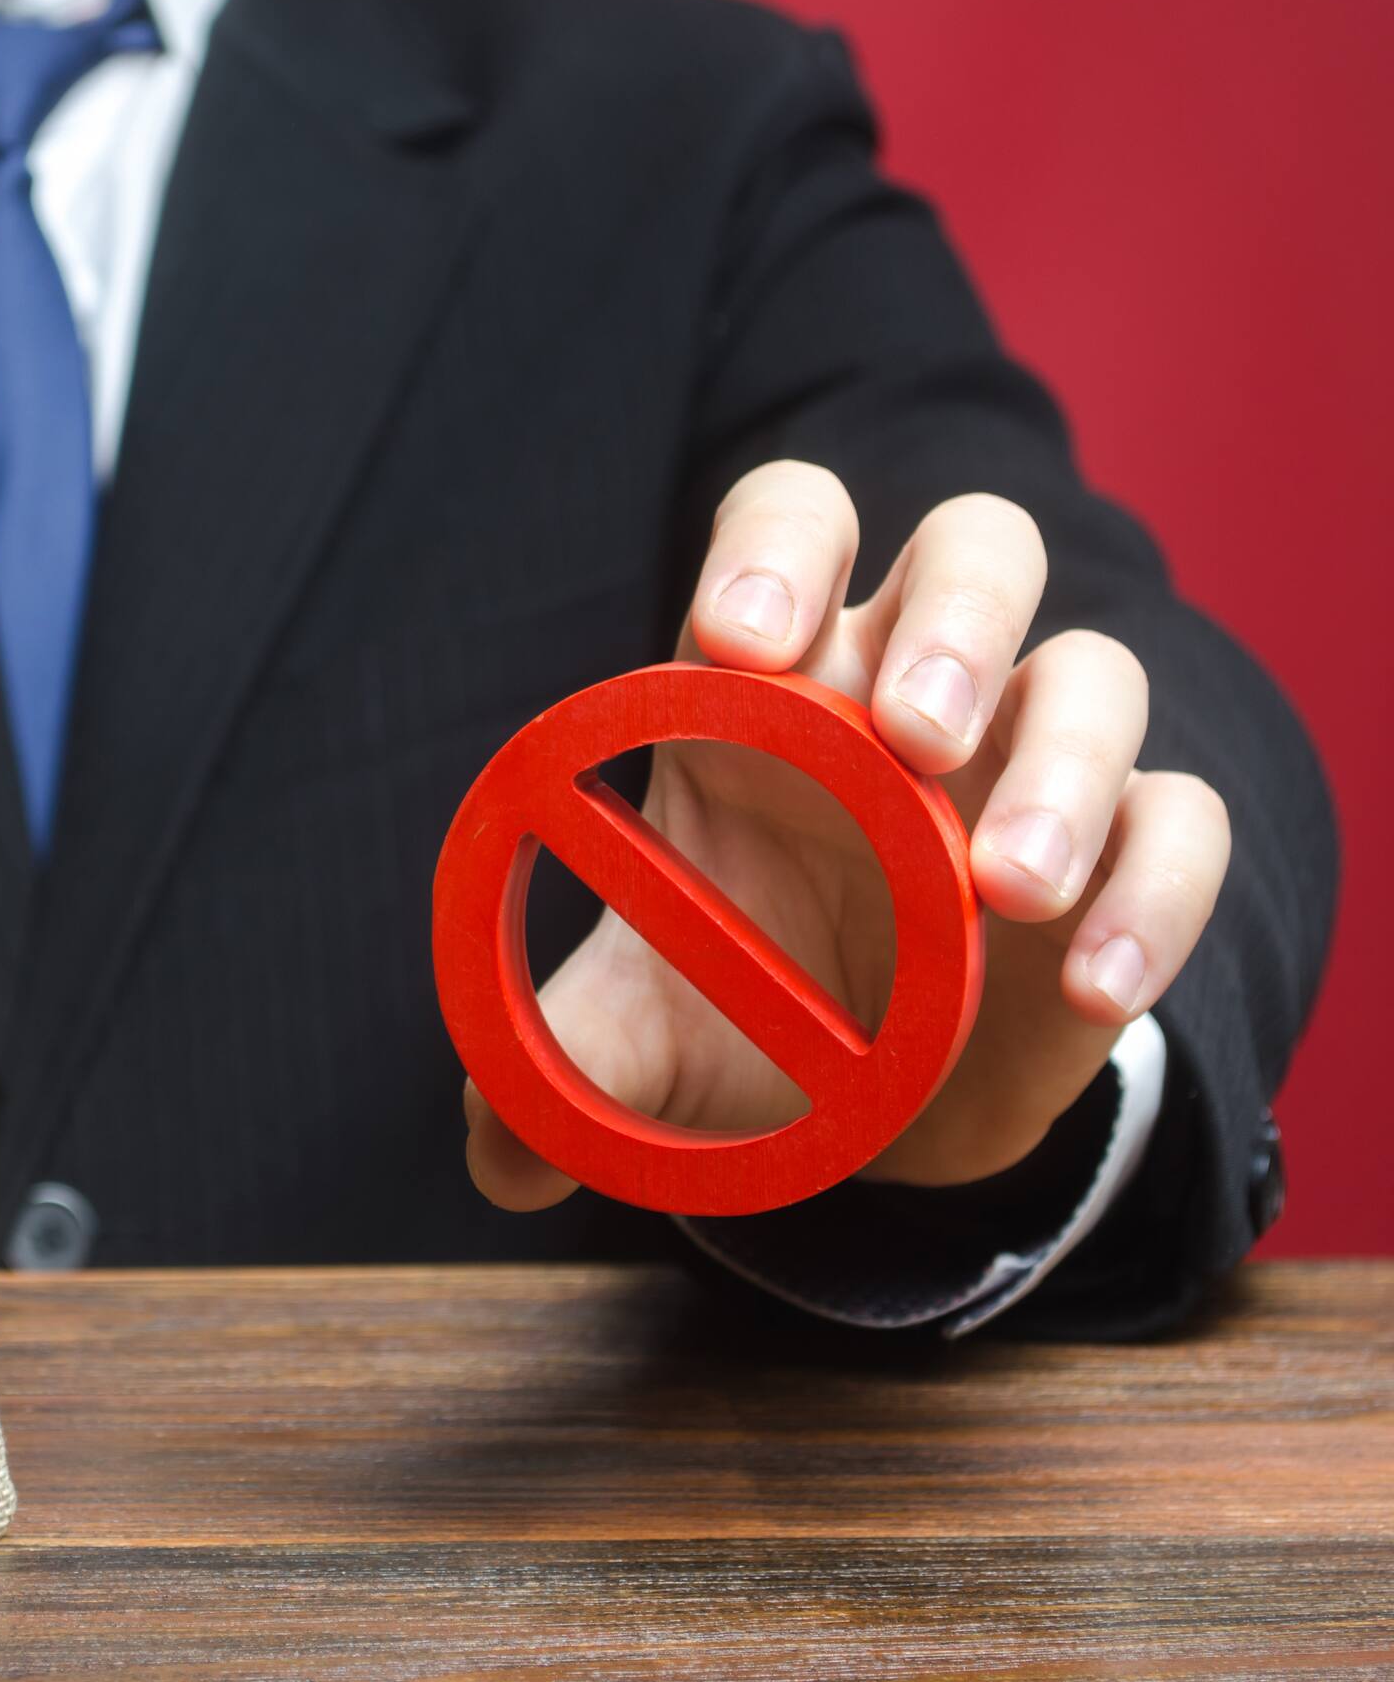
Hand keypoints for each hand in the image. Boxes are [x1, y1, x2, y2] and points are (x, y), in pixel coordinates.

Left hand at [466, 460, 1230, 1207]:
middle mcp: (913, 688)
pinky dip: (1152, 895)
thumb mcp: (643, 1036)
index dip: (775, 550)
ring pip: (1097, 675)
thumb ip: (567, 1061)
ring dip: (1062, 767)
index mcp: (775, 679)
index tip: (738, 637)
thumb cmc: (751, 1009)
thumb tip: (499, 1155)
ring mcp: (1035, 762)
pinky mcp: (1129, 856)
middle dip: (954, 619)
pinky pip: (1182, 825)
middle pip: (977, 550)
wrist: (875, 1110)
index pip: (791, 527)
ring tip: (1005, 888)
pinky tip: (1091, 986)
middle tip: (912, 736)